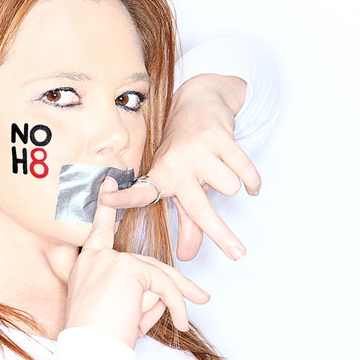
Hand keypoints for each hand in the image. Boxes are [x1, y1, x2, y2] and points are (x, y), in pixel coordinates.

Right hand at [66, 178, 209, 348]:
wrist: (89, 353)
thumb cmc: (97, 339)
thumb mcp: (116, 313)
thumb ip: (137, 298)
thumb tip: (164, 299)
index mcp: (88, 264)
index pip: (98, 231)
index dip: (104, 206)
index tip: (108, 182)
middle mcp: (96, 258)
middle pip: (148, 263)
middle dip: (177, 284)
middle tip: (202, 297)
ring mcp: (111, 261)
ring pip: (159, 275)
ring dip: (175, 302)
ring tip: (183, 323)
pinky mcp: (128, 269)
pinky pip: (163, 285)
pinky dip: (176, 305)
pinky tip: (179, 322)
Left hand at [101, 74, 260, 260]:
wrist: (199, 103)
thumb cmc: (187, 155)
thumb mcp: (182, 187)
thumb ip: (186, 224)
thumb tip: (187, 256)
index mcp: (161, 177)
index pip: (140, 192)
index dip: (123, 199)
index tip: (105, 200)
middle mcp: (175, 164)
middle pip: (199, 209)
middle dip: (221, 235)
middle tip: (238, 253)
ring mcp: (197, 149)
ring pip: (229, 188)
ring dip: (233, 184)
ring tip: (221, 171)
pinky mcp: (219, 137)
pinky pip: (245, 171)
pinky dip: (253, 181)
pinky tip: (250, 184)